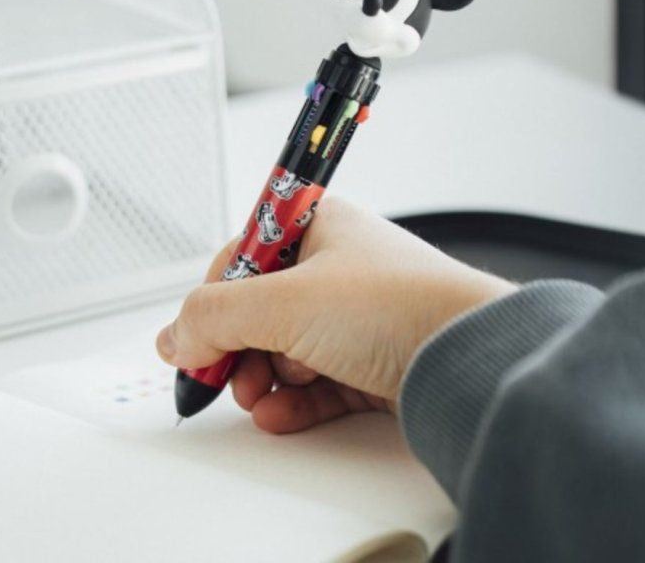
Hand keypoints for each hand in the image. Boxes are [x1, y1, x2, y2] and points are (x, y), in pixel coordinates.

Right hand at [156, 198, 515, 432]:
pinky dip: (293, 402)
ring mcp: (358, 318)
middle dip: (238, 350)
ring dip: (264, 379)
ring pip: (286, 351)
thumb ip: (214, 316)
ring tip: (262, 396)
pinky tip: (279, 417)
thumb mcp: (283, 303)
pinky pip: (316, 384)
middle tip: (226, 377)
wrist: (469, 357)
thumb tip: (175, 337)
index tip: (193, 342)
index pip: (242, 258)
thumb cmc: (398, 306)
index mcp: (317, 226)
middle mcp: (338, 268)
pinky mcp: (373, 362)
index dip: (213, 302)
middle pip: (261, 311)